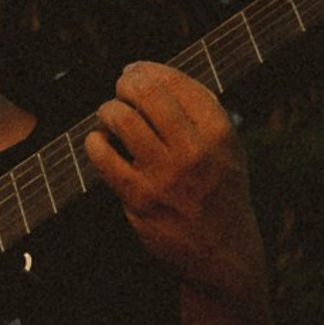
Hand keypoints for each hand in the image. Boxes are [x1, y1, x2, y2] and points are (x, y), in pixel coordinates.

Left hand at [86, 62, 267, 304]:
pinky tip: (99, 142)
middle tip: (120, 89)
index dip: (150, 69)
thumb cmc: (220, 193)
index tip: (135, 70)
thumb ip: (201, 114)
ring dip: (108, 110)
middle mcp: (194, 151)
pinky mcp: (141, 200)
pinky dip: (95, 142)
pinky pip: (104, 158)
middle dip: (126, 84)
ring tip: (109, 115)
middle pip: (148, 94)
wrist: (224, 255)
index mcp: (219, 133)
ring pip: (122, 119)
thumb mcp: (228, 150)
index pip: (178, 83)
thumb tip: (154, 76)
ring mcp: (166, 176)